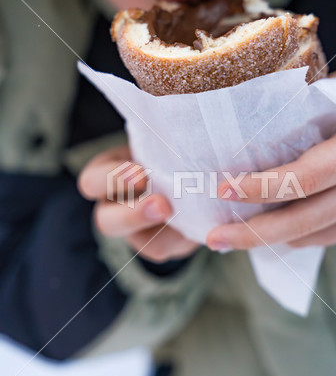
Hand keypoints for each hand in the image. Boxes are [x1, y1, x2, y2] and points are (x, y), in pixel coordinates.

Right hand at [78, 145, 198, 261]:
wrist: (188, 172)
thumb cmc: (167, 146)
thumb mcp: (159, 139)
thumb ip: (161, 139)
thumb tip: (172, 126)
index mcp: (107, 176)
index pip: (93, 181)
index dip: (113, 180)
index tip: (141, 173)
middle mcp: (116, 207)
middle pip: (106, 222)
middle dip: (133, 215)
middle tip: (162, 205)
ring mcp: (138, 231)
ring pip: (139, 242)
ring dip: (169, 234)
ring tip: (187, 218)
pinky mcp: (161, 244)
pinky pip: (170, 248)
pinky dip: (185, 238)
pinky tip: (202, 224)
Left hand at [206, 63, 335, 249]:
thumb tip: (295, 101)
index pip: (305, 177)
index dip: (262, 186)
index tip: (224, 187)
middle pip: (300, 221)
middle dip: (251, 233)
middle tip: (212, 238)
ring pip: (309, 236)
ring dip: (265, 242)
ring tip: (227, 239)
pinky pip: (323, 237)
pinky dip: (290, 239)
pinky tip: (264, 236)